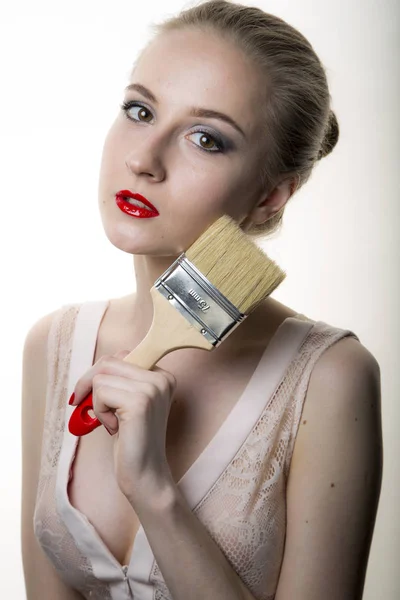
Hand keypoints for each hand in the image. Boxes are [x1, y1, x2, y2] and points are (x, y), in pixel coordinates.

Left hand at [69, 350, 177, 503]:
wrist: (145, 475)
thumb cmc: (133, 442)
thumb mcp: (128, 403)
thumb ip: (119, 382)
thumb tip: (92, 370)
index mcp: (162, 376)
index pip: (121, 356)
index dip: (99, 372)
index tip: (87, 392)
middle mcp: (161, 378)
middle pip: (109, 361)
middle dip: (89, 383)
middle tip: (82, 405)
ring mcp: (152, 389)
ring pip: (101, 377)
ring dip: (96, 402)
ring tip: (111, 422)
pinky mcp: (139, 402)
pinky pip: (101, 392)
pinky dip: (99, 412)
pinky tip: (114, 428)